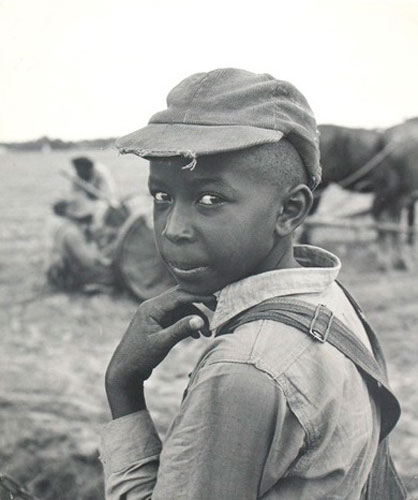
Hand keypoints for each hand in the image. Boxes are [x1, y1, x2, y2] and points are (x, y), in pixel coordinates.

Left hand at [105, 287, 215, 417]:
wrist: (124, 371)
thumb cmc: (140, 357)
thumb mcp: (162, 343)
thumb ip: (181, 330)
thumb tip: (200, 320)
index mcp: (152, 308)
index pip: (179, 295)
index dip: (199, 296)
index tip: (215, 301)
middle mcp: (153, 307)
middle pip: (182, 298)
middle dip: (200, 305)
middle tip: (217, 311)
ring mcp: (155, 314)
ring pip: (181, 309)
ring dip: (195, 318)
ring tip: (207, 334)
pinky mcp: (158, 323)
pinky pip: (177, 317)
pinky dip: (187, 324)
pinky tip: (196, 336)